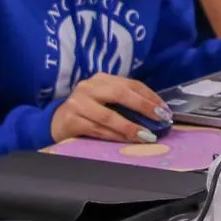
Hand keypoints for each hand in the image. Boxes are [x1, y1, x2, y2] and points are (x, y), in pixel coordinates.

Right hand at [49, 74, 169, 143]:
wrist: (55, 123)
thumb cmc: (88, 113)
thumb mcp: (105, 102)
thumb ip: (125, 103)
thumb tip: (157, 113)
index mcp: (101, 79)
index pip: (130, 84)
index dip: (150, 96)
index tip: (165, 109)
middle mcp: (88, 87)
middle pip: (120, 94)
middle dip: (143, 107)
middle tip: (160, 119)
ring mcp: (77, 103)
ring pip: (109, 116)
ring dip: (130, 127)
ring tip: (147, 136)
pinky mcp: (71, 120)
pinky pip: (98, 130)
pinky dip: (115, 136)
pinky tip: (127, 141)